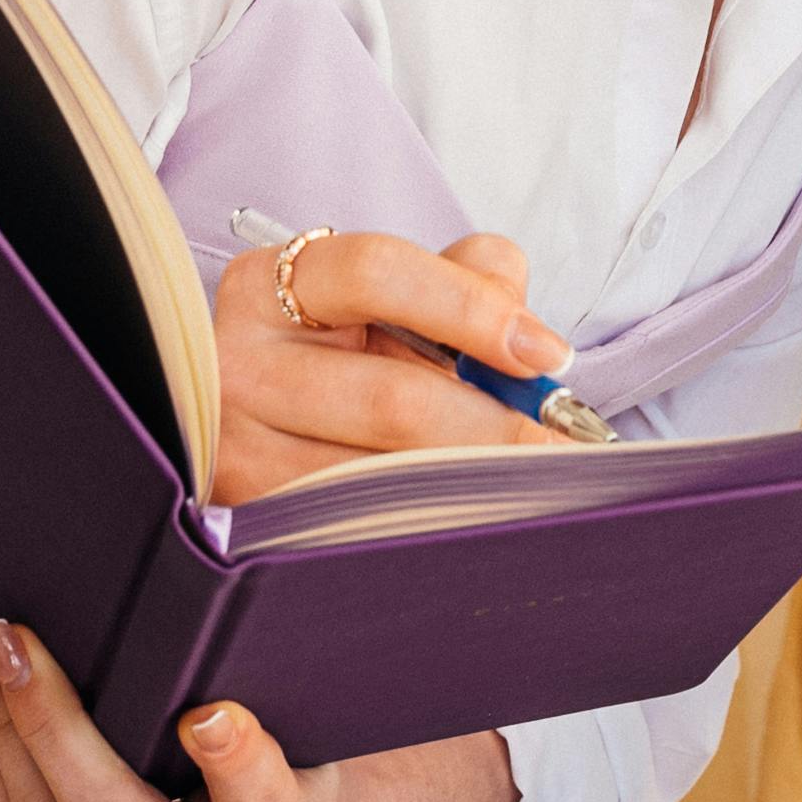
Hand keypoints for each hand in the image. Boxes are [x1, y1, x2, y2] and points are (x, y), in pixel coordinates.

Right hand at [208, 221, 573, 500]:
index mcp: (270, 284)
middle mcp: (239, 363)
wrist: (278, 415)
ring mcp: (238, 448)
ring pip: (385, 478)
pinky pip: (366, 528)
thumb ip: (475, 278)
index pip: (377, 273)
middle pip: (393, 398)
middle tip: (562, 444)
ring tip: (532, 484)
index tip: (548, 355)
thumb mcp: (408, 292)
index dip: (473, 309)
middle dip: (496, 426)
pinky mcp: (252, 515)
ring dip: (474, 484)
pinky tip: (475, 515)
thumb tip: (532, 346)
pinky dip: (434, 522)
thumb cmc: (357, 345)